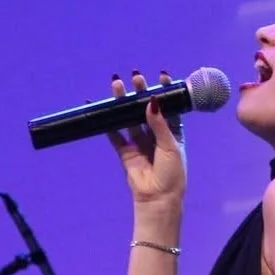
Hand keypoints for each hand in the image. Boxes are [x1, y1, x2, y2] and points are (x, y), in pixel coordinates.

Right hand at [108, 70, 186, 205]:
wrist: (158, 198)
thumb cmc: (172, 173)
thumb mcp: (170, 145)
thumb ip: (158, 123)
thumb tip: (150, 100)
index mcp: (172, 133)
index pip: (168, 107)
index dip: (165, 92)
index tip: (162, 76)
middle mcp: (155, 136)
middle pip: (146, 110)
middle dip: (140, 93)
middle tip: (135, 78)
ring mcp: (139, 143)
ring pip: (129, 118)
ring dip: (123, 103)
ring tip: (117, 86)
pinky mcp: (126, 153)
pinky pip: (115, 135)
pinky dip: (107, 124)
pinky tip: (102, 109)